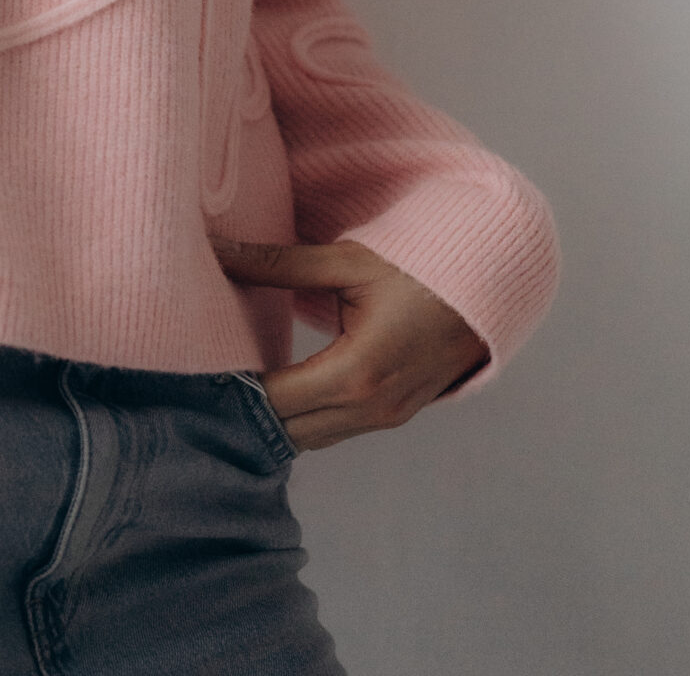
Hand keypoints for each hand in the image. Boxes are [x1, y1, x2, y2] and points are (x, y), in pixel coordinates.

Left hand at [211, 235, 486, 449]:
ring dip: (278, 420)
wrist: (489, 284)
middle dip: (248, 413)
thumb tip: (219, 252)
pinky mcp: (396, 416)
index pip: (275, 402)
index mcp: (356, 373)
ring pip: (313, 438)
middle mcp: (371, 408)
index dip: (235, 392)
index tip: (200, 371)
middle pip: (289, 432)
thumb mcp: (347, 261)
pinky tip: (282, 392)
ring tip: (238, 387)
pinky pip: (337, 431)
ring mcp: (388, 418)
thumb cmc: (419, 267)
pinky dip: (306, 420)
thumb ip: (278, 263)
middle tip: (209, 382)